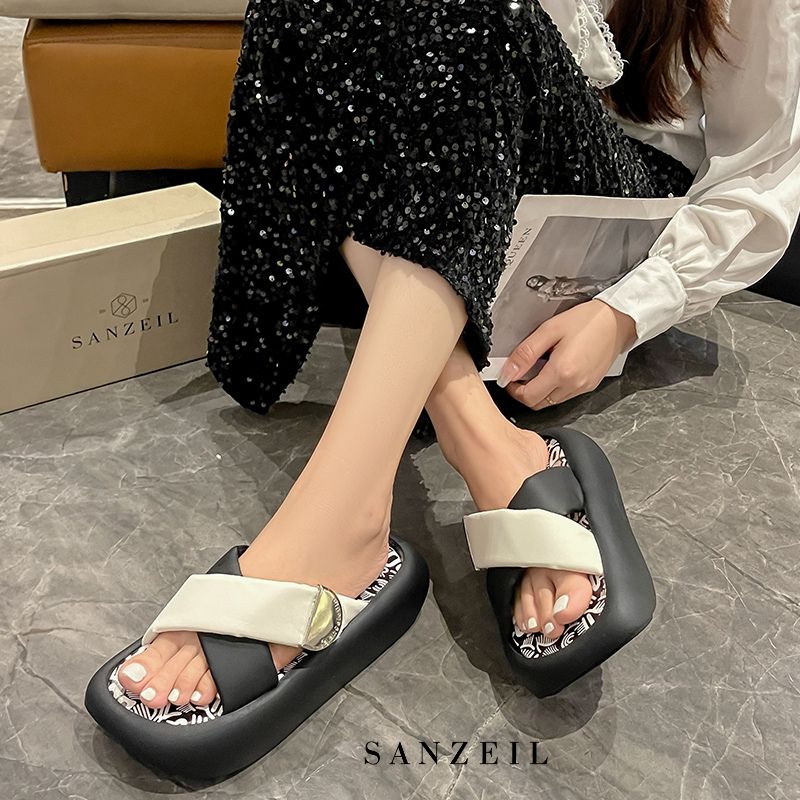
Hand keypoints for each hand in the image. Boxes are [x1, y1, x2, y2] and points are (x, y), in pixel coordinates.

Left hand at [497, 299, 636, 409]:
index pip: (528, 397)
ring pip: (551, 401)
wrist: (619, 320)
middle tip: (521, 374)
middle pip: (538, 404)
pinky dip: (554, 388)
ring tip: (539, 368)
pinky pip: (565, 395)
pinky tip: (554, 369)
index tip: (509, 377)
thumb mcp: (550, 329)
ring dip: (539, 391)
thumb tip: (507, 372)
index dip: (513, 390)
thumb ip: (525, 353)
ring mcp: (583, 388)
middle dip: (524, 392)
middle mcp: (573, 385)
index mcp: (561, 372)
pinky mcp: (590, 386)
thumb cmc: (588, 320)